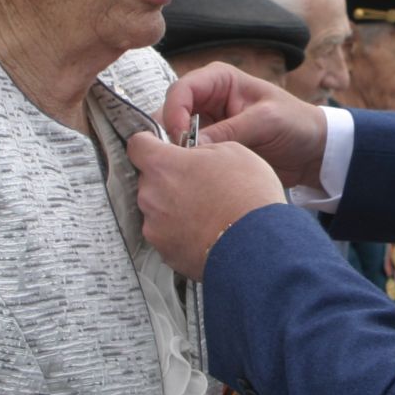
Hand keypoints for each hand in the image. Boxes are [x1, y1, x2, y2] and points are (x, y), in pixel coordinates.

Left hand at [127, 134, 284, 281]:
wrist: (256, 244)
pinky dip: (182, 232)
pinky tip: (206, 230)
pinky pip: (167, 235)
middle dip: (170, 179)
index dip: (150, 143)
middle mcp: (151, 195)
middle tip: (199, 182)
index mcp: (163, 165)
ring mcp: (155, 227)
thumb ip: (202, 148)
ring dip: (175, 207)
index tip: (158, 145)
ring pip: (158, 209)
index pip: (138, 145)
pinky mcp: (165, 251)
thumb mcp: (232, 151)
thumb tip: (195, 153)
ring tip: (207, 211)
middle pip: (150, 180)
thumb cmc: (247, 197)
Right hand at [157, 62, 329, 188]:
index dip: (174, 112)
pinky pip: (187, 153)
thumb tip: (190, 148)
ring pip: (173, 135)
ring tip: (181, 171)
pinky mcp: (209, 146)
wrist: (313, 150)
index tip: (179, 139)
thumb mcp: (266, 121)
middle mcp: (207, 98)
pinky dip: (186, 163)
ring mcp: (206, 123)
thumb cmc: (295, 123)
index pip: (181, 90)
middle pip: (170, 112)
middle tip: (175, 160)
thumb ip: (229, 131)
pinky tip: (190, 178)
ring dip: (175, 152)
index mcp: (219, 79)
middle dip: (169, 135)